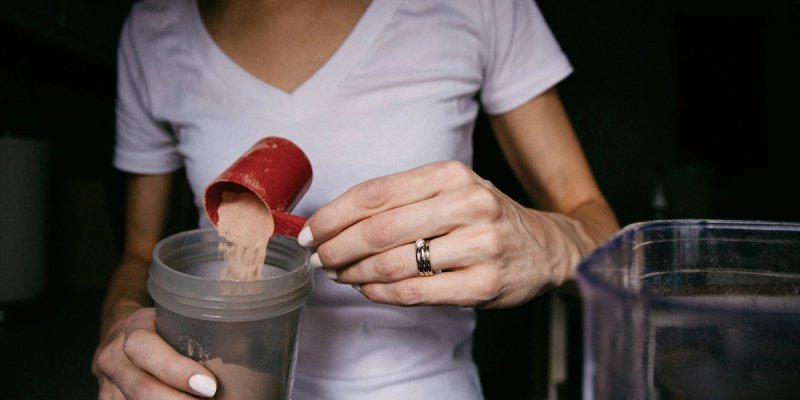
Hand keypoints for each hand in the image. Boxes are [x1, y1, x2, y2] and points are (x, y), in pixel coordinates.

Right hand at [92, 307, 217, 398]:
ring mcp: (109, 386)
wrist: (123, 334)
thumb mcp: (179, 317)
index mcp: (133, 329)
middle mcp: (114, 359)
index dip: (176, 370)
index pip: (145, 349)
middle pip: (139, 388)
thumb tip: (252, 344)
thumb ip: (205, 329)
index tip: (209, 387)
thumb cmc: (161, 326)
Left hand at [298, 160, 594, 308]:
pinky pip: (416, 292)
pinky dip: (382, 293)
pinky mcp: (484, 283)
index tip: (310, 231)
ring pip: (394, 263)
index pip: (375, 193)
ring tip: (340, 275)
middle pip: (379, 228)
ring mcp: (479, 244)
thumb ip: (399, 200)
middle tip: (319, 258)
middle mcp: (467, 203)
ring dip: (355, 273)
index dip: (333, 215)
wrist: (546, 247)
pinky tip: (368, 289)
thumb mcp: (449, 190)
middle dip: (337, 247)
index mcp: (450, 174)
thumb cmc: (483, 217)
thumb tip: (334, 222)